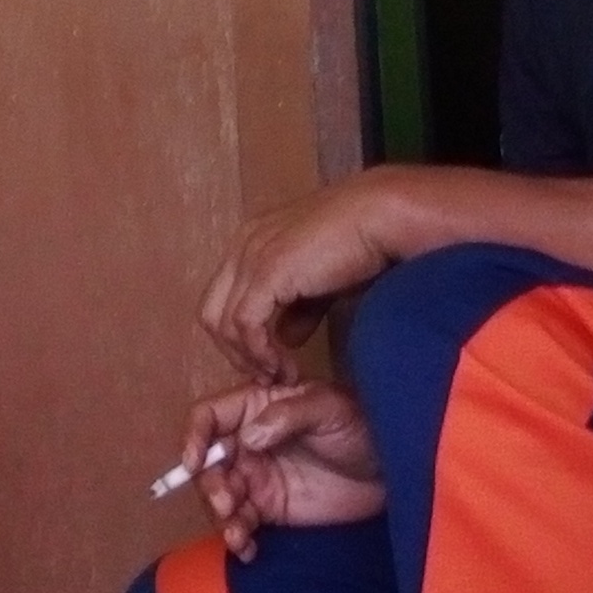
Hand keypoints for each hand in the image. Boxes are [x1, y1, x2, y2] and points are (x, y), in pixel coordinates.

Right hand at [181, 382, 384, 559]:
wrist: (391, 468)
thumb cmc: (360, 426)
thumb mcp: (329, 408)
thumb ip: (287, 415)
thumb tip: (248, 436)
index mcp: (255, 407)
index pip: (208, 417)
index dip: (194, 437)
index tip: (194, 463)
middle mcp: (247, 442)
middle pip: (207, 462)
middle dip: (209, 486)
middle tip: (228, 504)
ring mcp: (256, 477)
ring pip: (219, 496)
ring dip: (220, 517)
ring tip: (239, 535)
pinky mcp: (269, 509)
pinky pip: (241, 523)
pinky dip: (237, 538)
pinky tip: (248, 549)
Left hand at [198, 173, 420, 378]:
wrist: (381, 218)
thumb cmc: (362, 244)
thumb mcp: (321, 284)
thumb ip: (299, 308)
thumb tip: (287, 337)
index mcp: (251, 241)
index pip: (222, 298)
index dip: (238, 337)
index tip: (267, 362)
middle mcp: (243, 245)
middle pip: (211, 312)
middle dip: (235, 351)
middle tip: (268, 375)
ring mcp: (251, 255)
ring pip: (221, 322)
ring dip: (249, 358)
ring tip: (281, 375)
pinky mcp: (267, 271)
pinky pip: (244, 324)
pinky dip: (259, 352)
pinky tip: (284, 366)